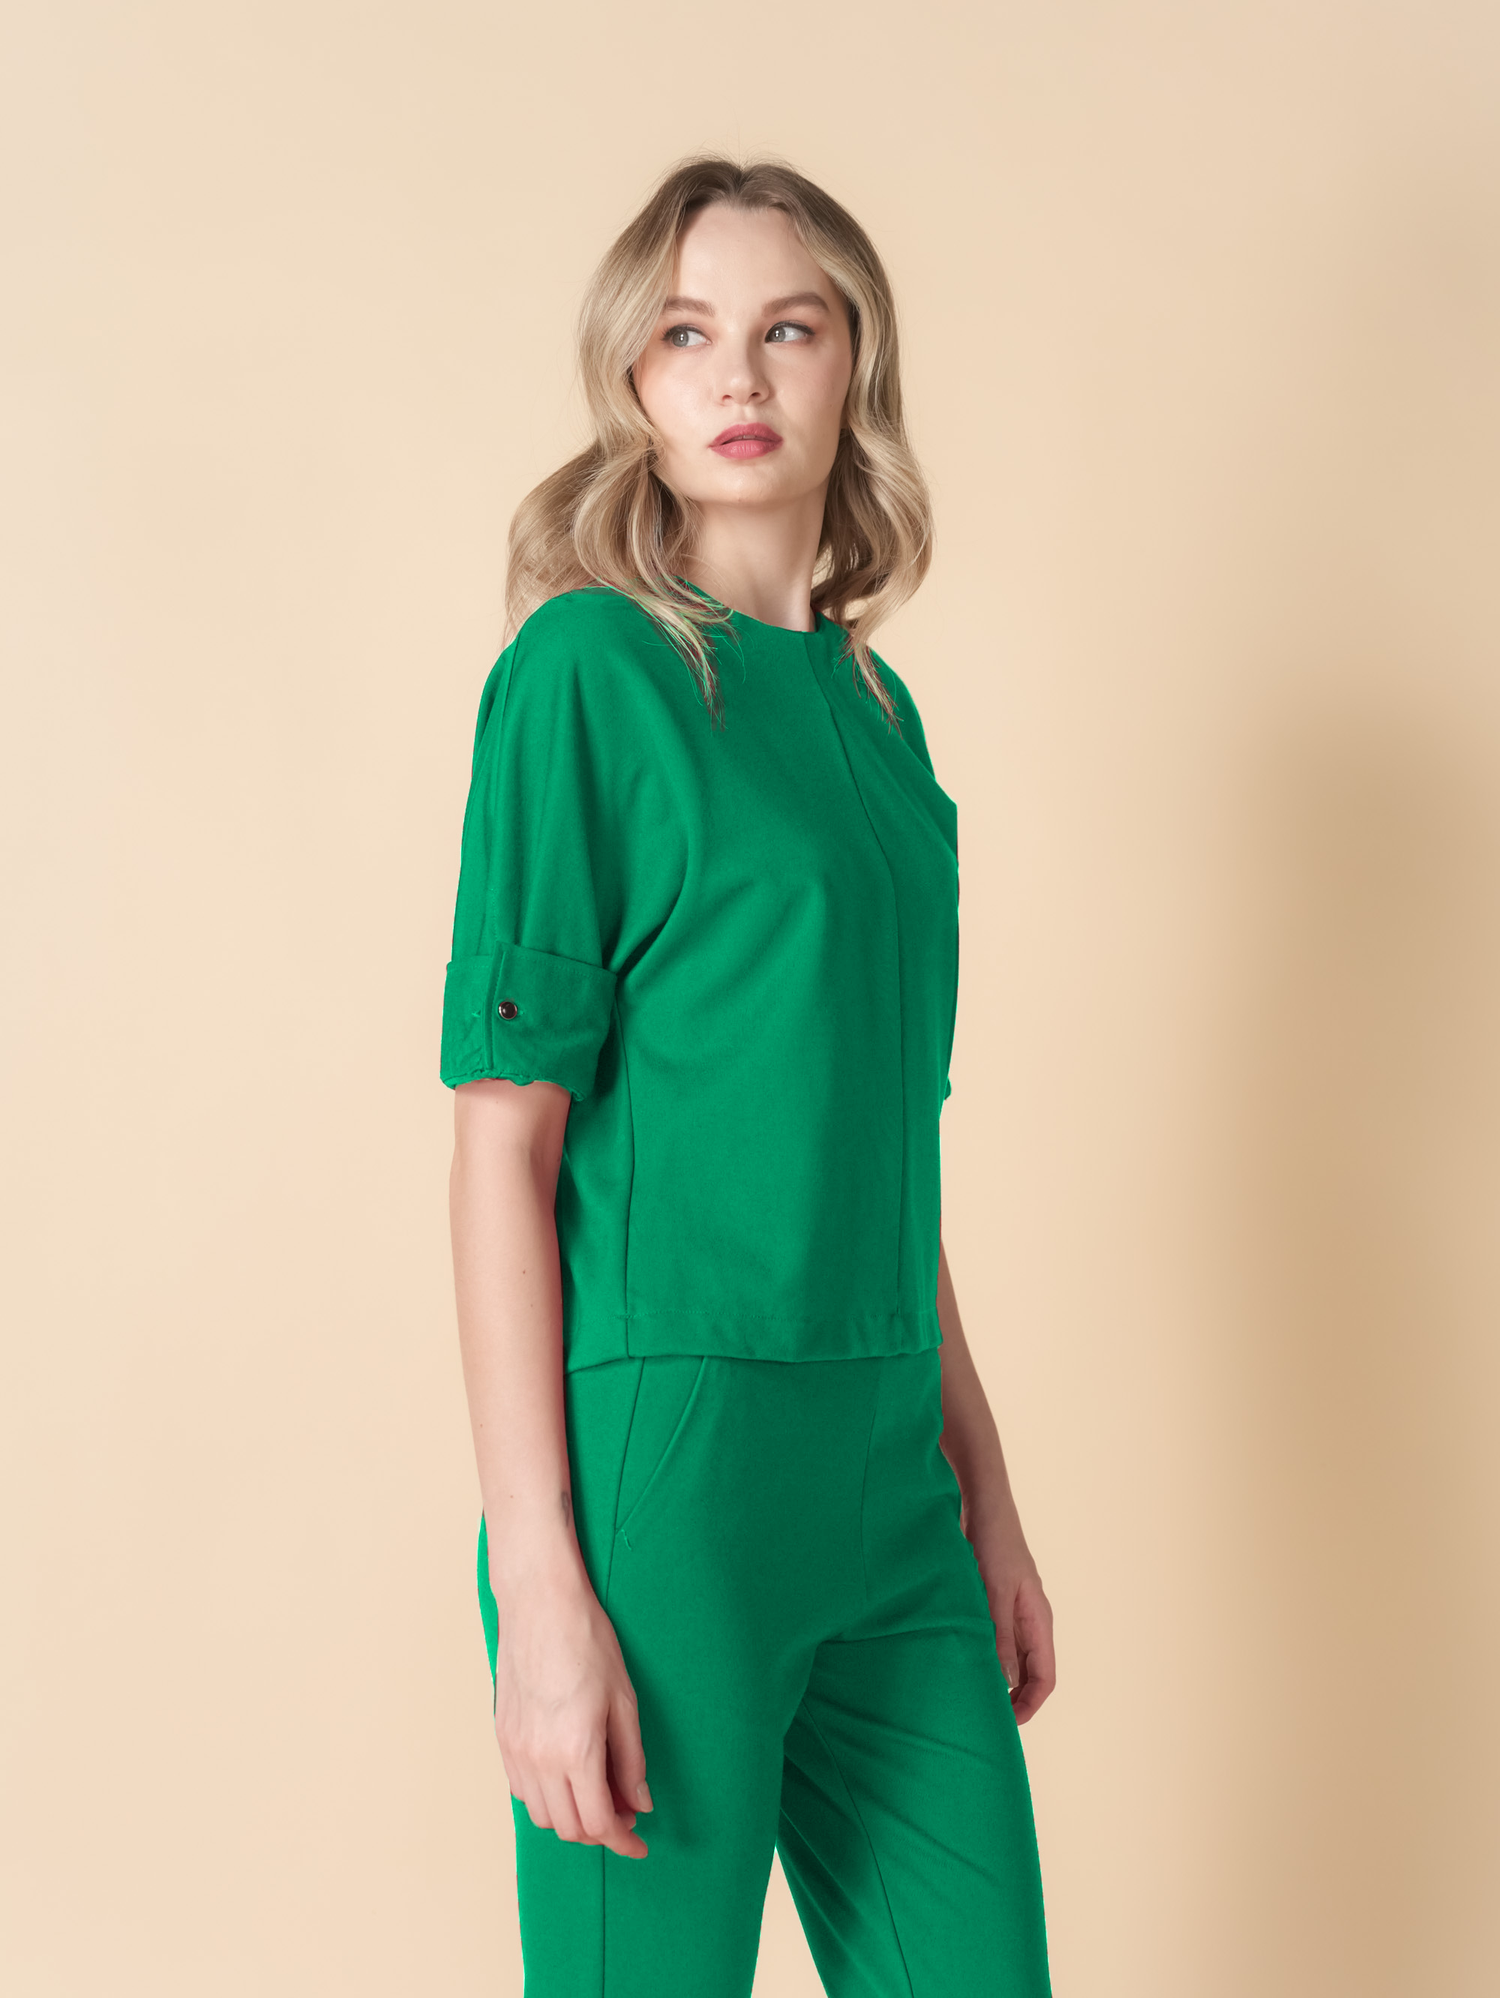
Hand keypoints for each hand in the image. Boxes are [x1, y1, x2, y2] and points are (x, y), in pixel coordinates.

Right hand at [489, 1547, 652, 1857]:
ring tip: (598, 1793)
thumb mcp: (624, 1701)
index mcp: (576, 1751)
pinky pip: (521, 1790)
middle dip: (601, 1831)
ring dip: (571, 1817)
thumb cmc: (587, 1641)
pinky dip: (546, 1797)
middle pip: (569, 1827)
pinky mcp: (502, 1737)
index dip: (623, 1841)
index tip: (639, 1845)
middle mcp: (539, 1759)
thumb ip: (631, 1760)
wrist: (540, 1603)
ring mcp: (515, 1750)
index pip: (598, 1823)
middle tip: (626, 1811)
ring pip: (542, 1815)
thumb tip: (640, 1802)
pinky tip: (567, 1775)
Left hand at [967, 1503, 1055, 1723]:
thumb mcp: (995, 1592)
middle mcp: (1027, 1620)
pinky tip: (959, 1662)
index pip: (1045, 1677)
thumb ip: (999, 1637)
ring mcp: (1009, 1611)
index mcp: (1038, 1620)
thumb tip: (1004, 1683)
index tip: (1008, 1724)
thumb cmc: (994, 1542)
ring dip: (994, 1678)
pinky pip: (991, 1639)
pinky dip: (980, 1655)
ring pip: (1008, 1658)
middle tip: (982, 1717)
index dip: (1030, 1705)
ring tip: (969, 1695)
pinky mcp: (989, 1602)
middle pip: (1028, 1673)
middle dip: (1012, 1698)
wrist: (980, 1502)